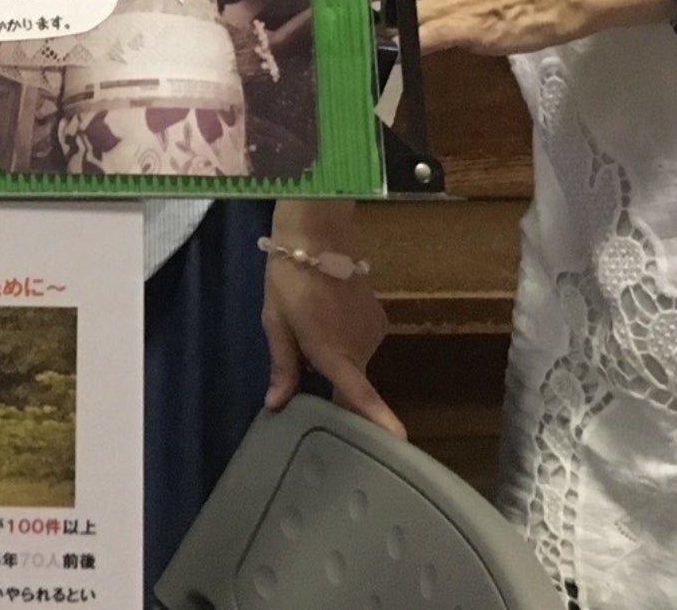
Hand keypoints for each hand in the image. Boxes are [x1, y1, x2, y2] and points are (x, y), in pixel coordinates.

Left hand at [261, 203, 400, 436]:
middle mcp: (361, 349)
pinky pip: (360, 342)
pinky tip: (328, 316)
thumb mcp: (276, 323)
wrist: (318, 235)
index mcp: (333, 354)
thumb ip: (283, 366)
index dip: (381, 420)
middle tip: (301, 359)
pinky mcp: (379, 319)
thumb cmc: (290, 280)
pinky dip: (346, 339)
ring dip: (336, 355)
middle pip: (351, 382)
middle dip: (330, 382)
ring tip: (309, 325)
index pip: (362, 395)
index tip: (400, 441)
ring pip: (354, 360)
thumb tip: (277, 404)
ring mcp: (374, 333)